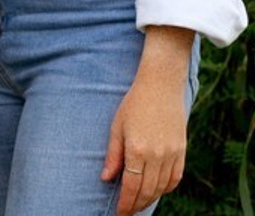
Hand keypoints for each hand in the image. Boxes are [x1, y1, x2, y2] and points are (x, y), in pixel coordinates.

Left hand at [102, 35, 190, 213]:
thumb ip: (113, 154)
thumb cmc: (134, 103)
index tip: (119, 213)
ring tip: (139, 204)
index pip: (132, 186)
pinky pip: (175, 179)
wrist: (161, 86)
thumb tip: (106, 178)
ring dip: (150, 199)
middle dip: (136, 205)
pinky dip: (165, 189)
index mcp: (137, 149)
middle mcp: (157, 156)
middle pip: (147, 191)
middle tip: (127, 212)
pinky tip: (156, 191)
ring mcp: (172, 155)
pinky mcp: (182, 152)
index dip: (126, 203)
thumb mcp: (117, 126)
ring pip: (161, 188)